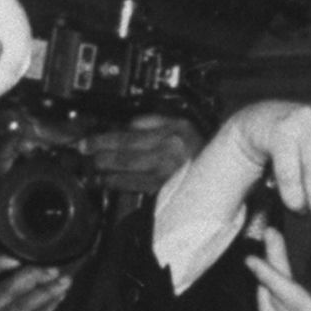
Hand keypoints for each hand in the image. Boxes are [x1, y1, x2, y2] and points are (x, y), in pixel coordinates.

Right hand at [0, 255, 71, 310]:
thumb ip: (18, 305)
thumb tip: (50, 281)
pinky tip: (60, 303)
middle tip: (56, 272)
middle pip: (9, 286)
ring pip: (23, 302)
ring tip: (65, 284)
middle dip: (35, 276)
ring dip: (47, 291)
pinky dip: (48, 310)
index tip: (17, 259)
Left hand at [85, 114, 205, 198]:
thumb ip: (152, 121)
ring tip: (92, 172)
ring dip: (106, 174)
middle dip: (100, 157)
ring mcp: (166, 175)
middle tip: (84, 155)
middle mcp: (167, 156)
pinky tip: (109, 182)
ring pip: (128, 175)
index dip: (103, 141)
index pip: (127, 137)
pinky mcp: (167, 190)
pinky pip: (137, 188)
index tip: (87, 142)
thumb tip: (126, 127)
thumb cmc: (201, 143)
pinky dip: (120, 185)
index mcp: (169, 135)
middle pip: (124, 157)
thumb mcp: (179, 122)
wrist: (226, 166)